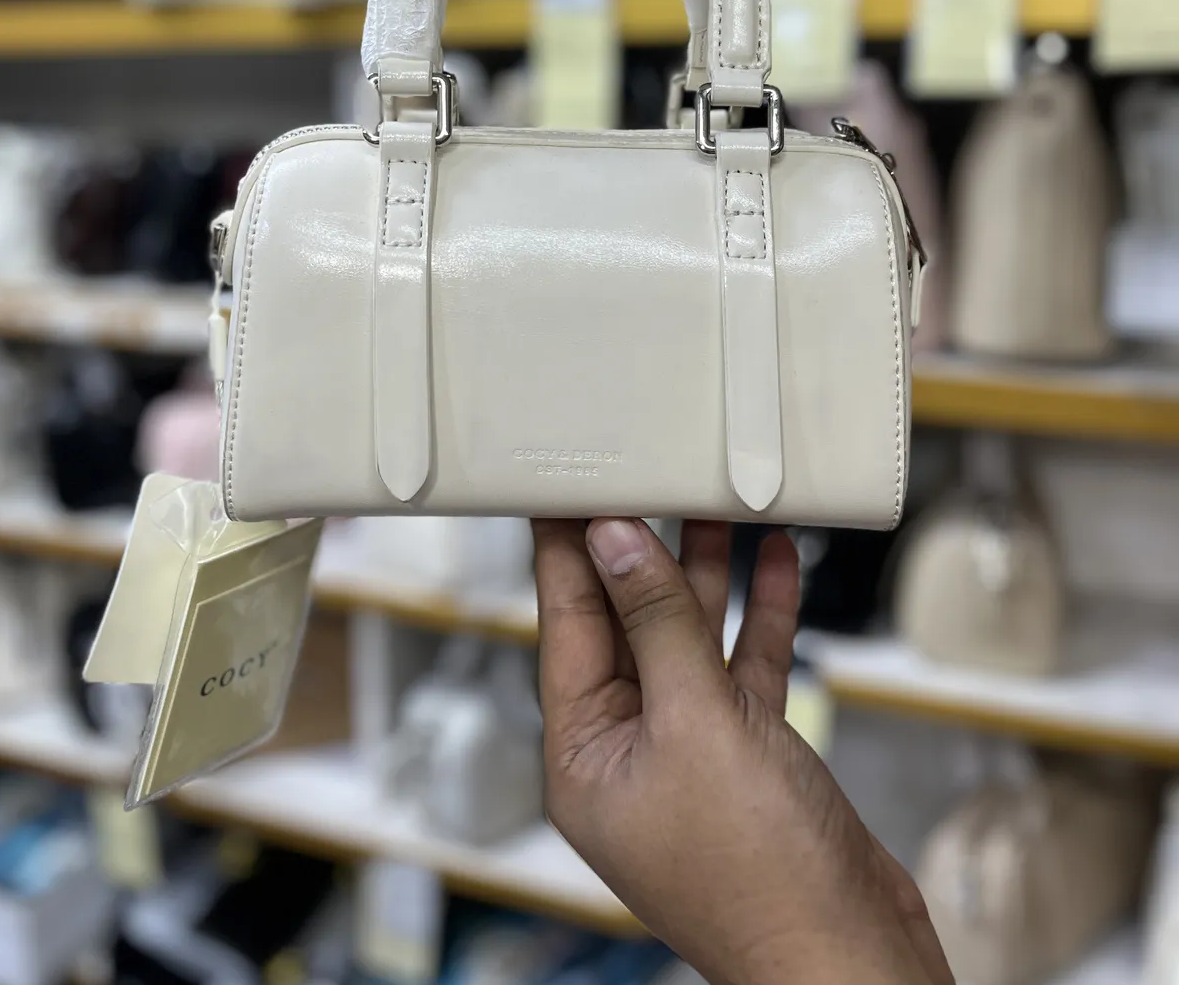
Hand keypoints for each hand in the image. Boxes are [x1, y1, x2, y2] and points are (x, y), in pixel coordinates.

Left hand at [532, 518, 952, 984]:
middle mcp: (629, 749)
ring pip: (687, 639)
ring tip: (716, 503)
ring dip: (705, 574)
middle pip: (627, 624)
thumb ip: (658, 625)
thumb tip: (615, 544)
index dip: (567, 551)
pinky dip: (757, 617)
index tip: (567, 488)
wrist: (848, 957)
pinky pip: (739, 668)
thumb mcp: (697, 725)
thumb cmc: (760, 876)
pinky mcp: (745, 756)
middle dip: (645, 551)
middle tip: (651, 476)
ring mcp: (688, 753)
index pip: (565, 626)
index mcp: (585, 754)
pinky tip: (775, 564)